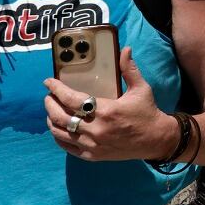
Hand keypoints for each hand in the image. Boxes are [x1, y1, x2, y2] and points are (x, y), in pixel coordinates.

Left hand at [44, 48, 175, 161]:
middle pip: (60, 116)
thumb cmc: (147, 112)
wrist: (156, 140)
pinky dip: (58, 135)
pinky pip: (66, 146)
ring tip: (51, 110)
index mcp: (106, 110)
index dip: (57, 89)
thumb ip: (129, 69)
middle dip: (50, 103)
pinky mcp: (91, 155)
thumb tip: (125, 49)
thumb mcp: (141, 89)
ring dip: (51, 119)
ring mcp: (91, 145)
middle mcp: (95, 129)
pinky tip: (58, 127)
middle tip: (49, 96)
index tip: (48, 82)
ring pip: (59, 132)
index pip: (72, 99)